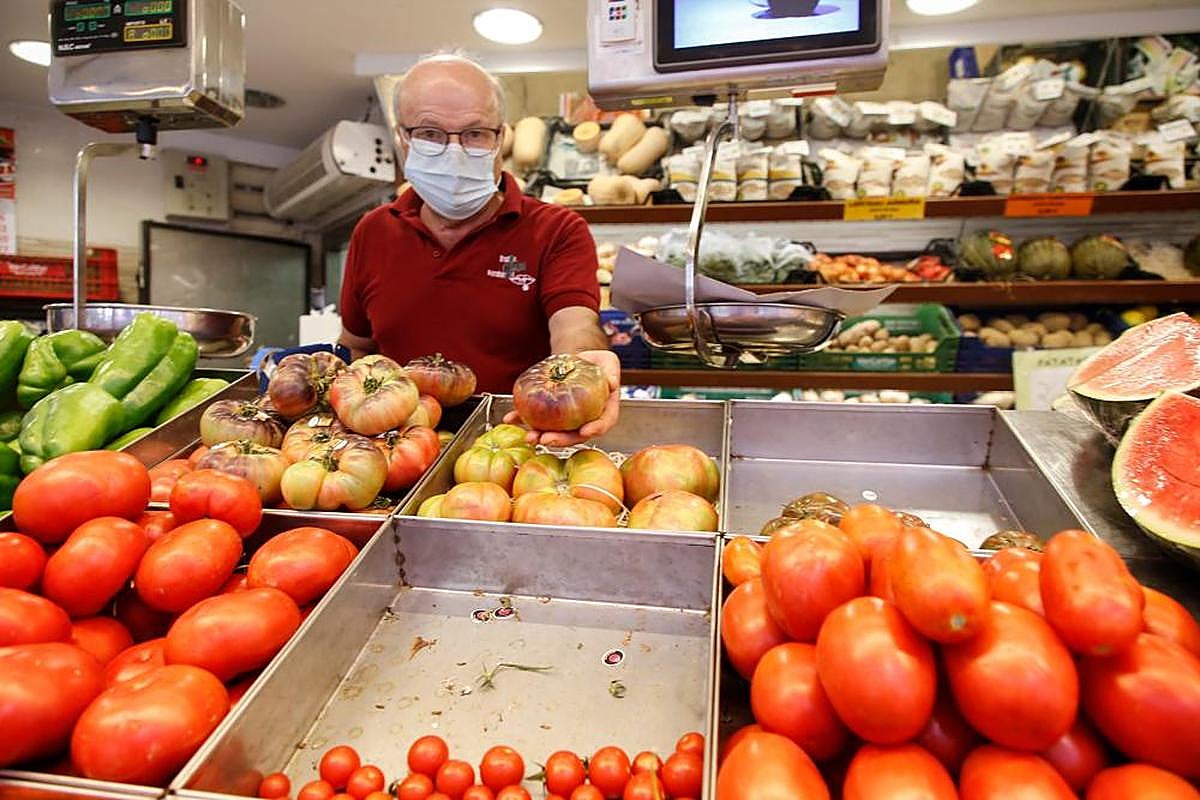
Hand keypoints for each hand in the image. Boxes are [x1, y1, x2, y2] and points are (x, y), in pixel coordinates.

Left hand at [504, 349, 621, 446]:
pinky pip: (536, 417)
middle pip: (575, 435)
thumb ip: (612, 372)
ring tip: (529, 436)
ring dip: (541, 436)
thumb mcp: (609, 362)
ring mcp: (567, 420)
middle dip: (561, 440)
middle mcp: (585, 420)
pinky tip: (510, 419)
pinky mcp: (550, 412)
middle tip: (546, 439)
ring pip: (555, 432)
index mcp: (604, 412)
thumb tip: (612, 383)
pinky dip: (522, 419)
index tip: (585, 432)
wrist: (579, 360)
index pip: (602, 424)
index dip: (594, 430)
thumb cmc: (598, 363)